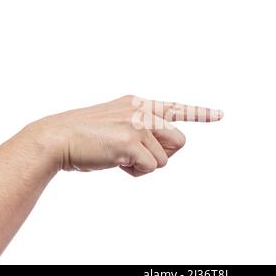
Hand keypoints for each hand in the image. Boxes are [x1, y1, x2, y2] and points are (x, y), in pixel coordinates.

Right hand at [30, 95, 222, 176]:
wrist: (55, 138)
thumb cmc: (83, 137)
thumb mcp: (115, 124)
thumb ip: (140, 130)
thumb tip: (161, 152)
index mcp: (138, 103)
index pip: (177, 107)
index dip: (200, 113)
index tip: (220, 114)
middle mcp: (142, 109)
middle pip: (180, 140)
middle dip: (163, 154)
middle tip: (136, 155)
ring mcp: (138, 123)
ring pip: (165, 158)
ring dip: (145, 165)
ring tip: (118, 157)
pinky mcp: (132, 140)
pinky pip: (151, 167)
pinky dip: (135, 172)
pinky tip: (115, 163)